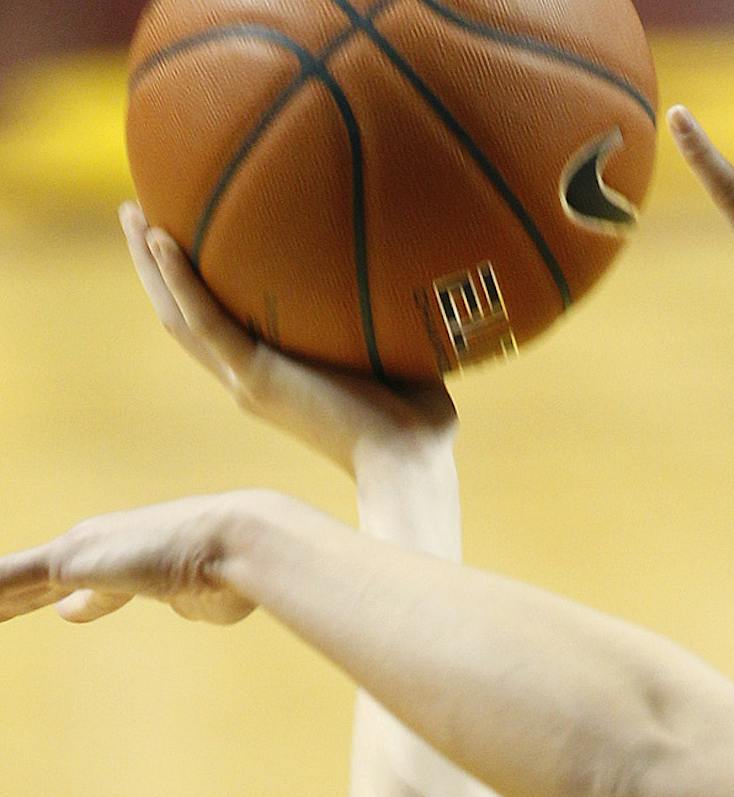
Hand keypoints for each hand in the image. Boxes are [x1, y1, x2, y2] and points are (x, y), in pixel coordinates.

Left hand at [0, 491, 288, 626]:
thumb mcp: (204, 600)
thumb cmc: (238, 574)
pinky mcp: (66, 562)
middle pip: (43, 578)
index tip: (63, 609)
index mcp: (136, 556)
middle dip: (17, 598)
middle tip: (0, 610)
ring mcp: (80, 551)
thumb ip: (186, 600)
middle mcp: (102, 546)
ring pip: (15, 580)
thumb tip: (182, 604)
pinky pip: (9, 581)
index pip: (93, 581)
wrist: (237, 544)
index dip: (79, 600)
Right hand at [123, 203, 455, 474]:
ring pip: (178, 315)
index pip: (218, 326)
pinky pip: (206, 322)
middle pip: (182, 315)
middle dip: (154, 266)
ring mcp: (248, 380)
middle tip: (135, 213)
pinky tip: (163, 240)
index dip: (194, 287)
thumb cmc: (417, 423)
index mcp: (275, 378)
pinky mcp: (257, 378)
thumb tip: (414, 275)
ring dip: (151, 265)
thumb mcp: (397, 358)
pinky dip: (181, 282)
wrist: (410, 461)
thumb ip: (387, 324)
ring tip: (132, 212)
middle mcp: (250, 379)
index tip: (180, 241)